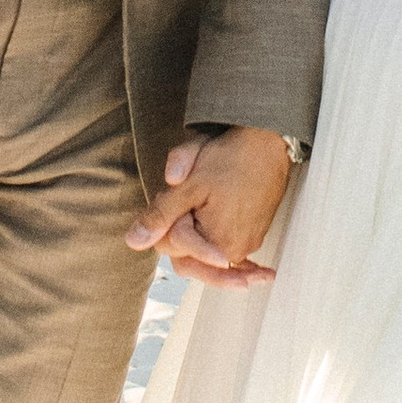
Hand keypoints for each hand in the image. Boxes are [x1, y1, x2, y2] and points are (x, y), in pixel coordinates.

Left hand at [127, 125, 294, 286]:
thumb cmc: (231, 160)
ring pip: (207, 251)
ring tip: (199, 203)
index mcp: (218, 244)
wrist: (268, 143)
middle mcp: (236, 251)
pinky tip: (219, 249)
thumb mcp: (188, 187)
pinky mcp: (255, 234)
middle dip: (180, 235)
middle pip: (191, 259)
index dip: (167, 223)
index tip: (173, 196)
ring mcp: (248, 244)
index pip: (173, 248)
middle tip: (184, 203)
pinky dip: (217, 246)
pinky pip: (228, 247)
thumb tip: (133, 242)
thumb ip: (160, 217)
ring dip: (196, 235)